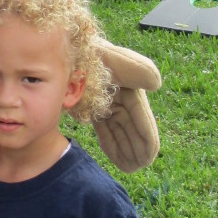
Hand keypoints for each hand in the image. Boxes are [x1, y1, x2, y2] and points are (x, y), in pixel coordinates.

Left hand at [93, 42, 161, 172]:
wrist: (61, 48)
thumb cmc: (86, 49)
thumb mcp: (109, 56)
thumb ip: (133, 66)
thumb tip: (156, 84)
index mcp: (131, 85)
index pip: (141, 119)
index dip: (146, 140)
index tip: (146, 160)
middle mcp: (122, 93)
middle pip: (132, 127)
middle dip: (136, 148)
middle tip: (136, 168)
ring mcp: (109, 99)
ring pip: (120, 129)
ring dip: (126, 148)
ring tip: (130, 167)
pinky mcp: (95, 102)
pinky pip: (107, 127)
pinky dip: (112, 142)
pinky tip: (117, 157)